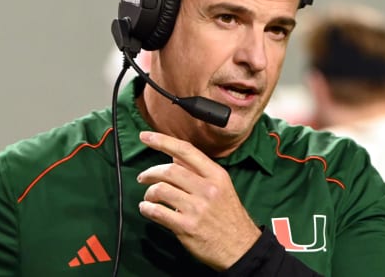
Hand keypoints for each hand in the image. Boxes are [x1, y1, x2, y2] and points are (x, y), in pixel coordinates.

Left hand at [137, 131, 260, 270]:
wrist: (241, 248)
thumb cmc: (229, 216)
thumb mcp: (221, 187)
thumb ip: (198, 171)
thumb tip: (174, 156)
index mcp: (216, 175)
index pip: (186, 151)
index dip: (162, 141)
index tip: (145, 136)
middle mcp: (207, 189)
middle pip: (169, 170)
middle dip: (150, 172)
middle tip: (142, 178)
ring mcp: (196, 208)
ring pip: (161, 190)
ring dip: (148, 193)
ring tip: (148, 198)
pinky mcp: (186, 227)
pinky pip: (158, 212)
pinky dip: (147, 208)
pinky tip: (147, 209)